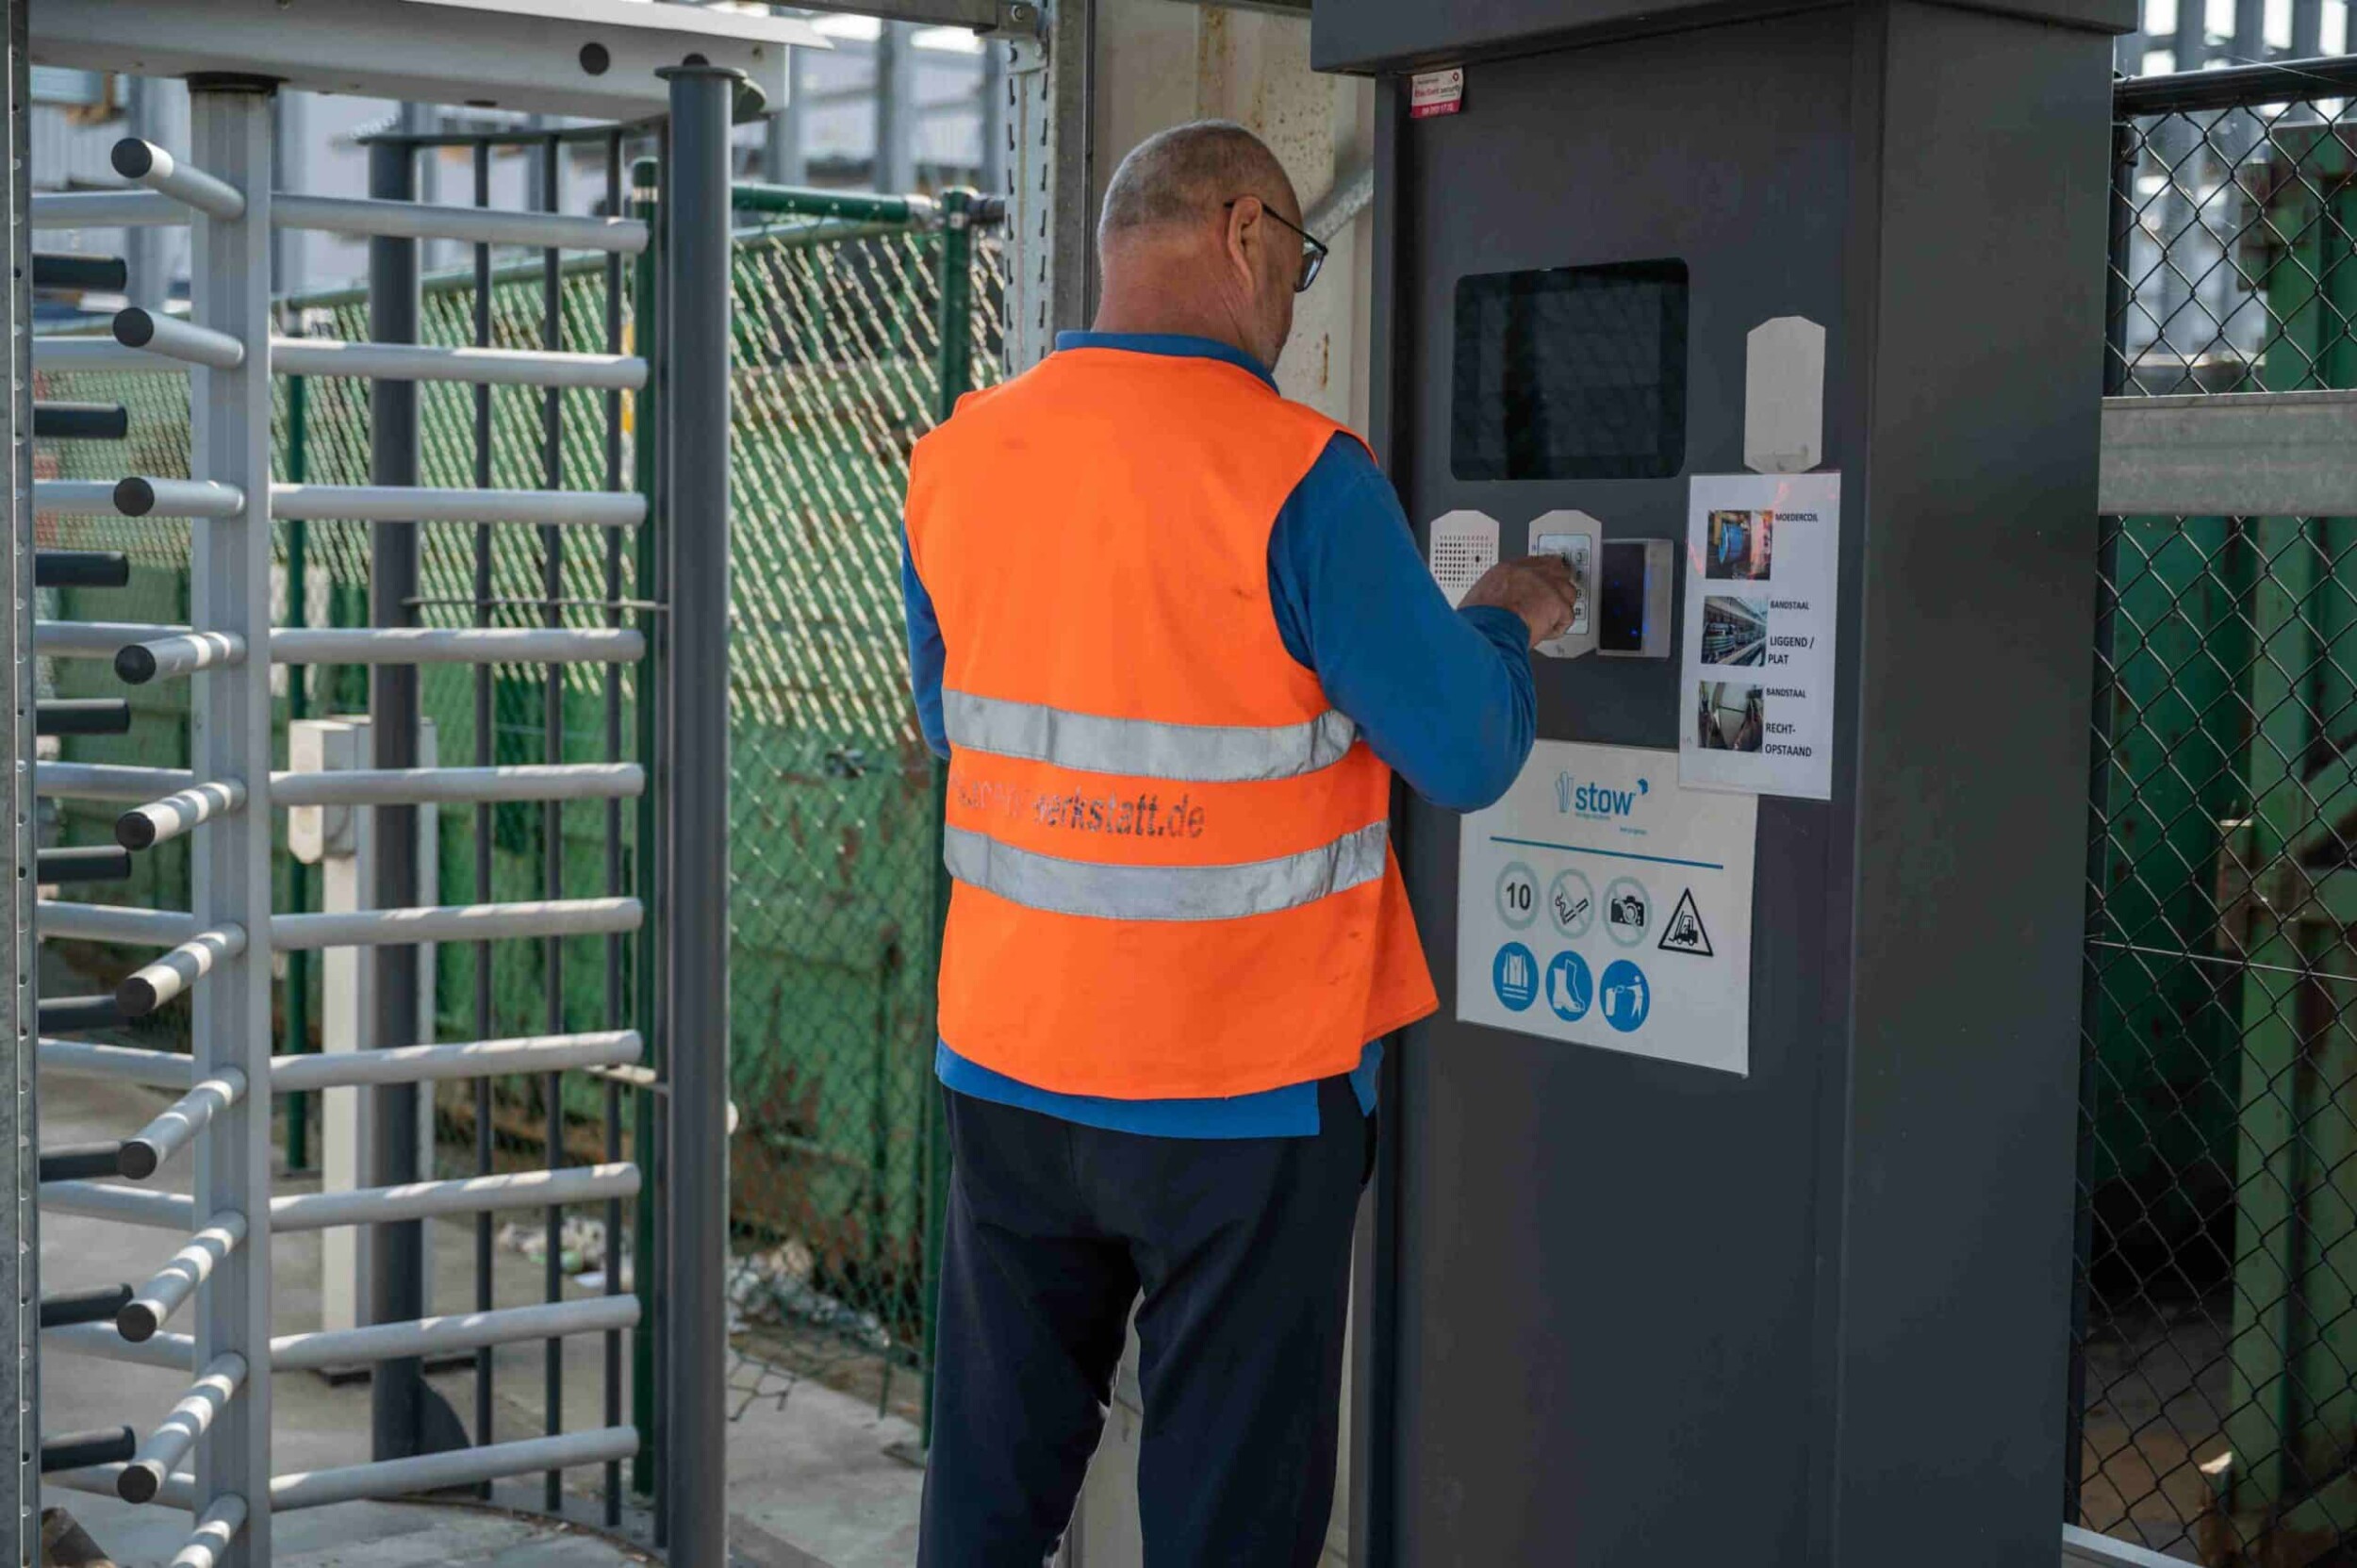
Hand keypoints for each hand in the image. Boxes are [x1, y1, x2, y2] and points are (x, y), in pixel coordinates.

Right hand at [1460, 554, 1580, 646]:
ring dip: (1559, 610)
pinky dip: (1556, 629)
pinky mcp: (1558, 604)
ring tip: (1544, 623)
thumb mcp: (1478, 598)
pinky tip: (1543, 634)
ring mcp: (1547, 586)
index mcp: (1508, 569)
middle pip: (1558, 572)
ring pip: (1568, 594)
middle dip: (1556, 588)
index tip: (1541, 588)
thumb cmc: (1479, 622)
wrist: (1487, 630)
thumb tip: (1495, 606)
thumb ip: (1495, 595)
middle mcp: (1531, 572)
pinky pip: (1567, 618)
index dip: (1542, 577)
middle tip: (1550, 605)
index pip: (1535, 563)